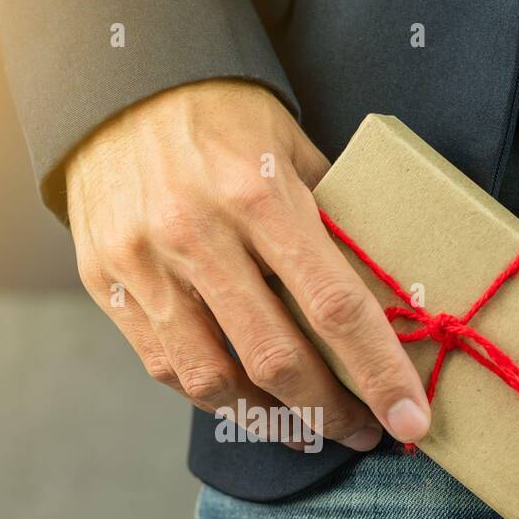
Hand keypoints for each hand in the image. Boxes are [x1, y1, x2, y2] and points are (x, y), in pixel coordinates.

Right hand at [64, 78, 431, 450]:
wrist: (116, 87)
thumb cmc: (220, 119)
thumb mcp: (290, 149)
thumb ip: (330, 221)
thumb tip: (384, 294)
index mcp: (257, 194)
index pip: (333, 305)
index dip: (378, 373)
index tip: (410, 418)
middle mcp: (196, 235)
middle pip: (274, 359)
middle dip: (329, 412)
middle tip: (362, 431)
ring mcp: (145, 265)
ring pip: (213, 380)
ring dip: (271, 421)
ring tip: (306, 428)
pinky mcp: (108, 285)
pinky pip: (166, 368)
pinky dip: (213, 396)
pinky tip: (245, 400)